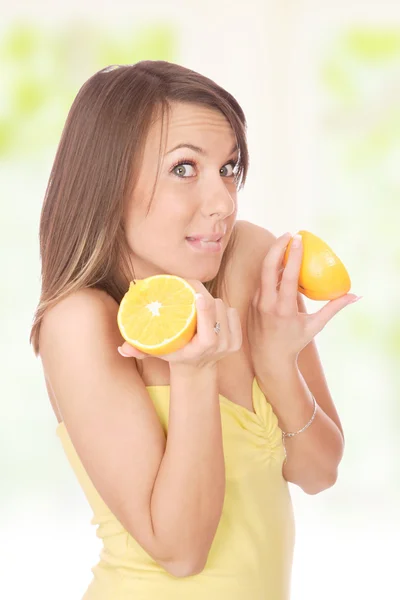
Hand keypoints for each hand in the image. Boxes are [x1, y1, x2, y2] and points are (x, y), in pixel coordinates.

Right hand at [118, 279, 242, 368]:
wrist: (196, 368)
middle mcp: (220, 347)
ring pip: (225, 309)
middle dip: (204, 297)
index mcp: (203, 350)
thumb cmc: (174, 355)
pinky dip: (224, 308)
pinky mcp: (238, 341)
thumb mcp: (157, 353)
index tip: (197, 294)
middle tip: (190, 287)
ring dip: (213, 301)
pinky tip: (213, 307)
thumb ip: (139, 351)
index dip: (205, 310)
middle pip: (217, 311)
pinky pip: (234, 313)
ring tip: (199, 298)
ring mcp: (231, 345)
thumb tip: (122, 349)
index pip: (209, 330)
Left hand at [247, 232, 361, 366]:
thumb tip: (354, 296)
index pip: (287, 276)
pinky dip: (270, 270)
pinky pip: (261, 281)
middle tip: (289, 234)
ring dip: (273, 256)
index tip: (299, 239)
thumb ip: (333, 309)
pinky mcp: (251, 302)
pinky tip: (279, 262)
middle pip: (268, 267)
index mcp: (283, 309)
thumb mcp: (315, 326)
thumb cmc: (294, 342)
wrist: (268, 358)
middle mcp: (266, 304)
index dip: (293, 255)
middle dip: (277, 247)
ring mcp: (256, 302)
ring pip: (263, 272)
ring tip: (285, 243)